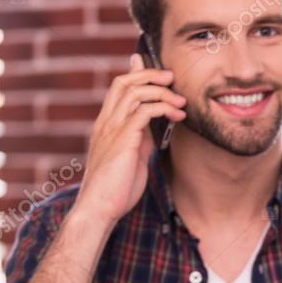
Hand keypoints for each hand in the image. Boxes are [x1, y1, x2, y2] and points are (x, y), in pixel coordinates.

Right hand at [75, 53, 186, 224]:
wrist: (100, 208)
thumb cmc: (117, 187)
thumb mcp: (132, 156)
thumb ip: (140, 138)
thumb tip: (153, 127)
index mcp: (106, 124)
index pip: (118, 88)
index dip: (138, 74)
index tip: (161, 74)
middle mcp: (106, 122)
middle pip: (124, 83)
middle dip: (151, 74)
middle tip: (173, 77)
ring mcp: (112, 130)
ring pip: (134, 93)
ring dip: (162, 92)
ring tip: (181, 101)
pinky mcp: (122, 140)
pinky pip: (143, 112)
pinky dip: (162, 108)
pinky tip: (177, 116)